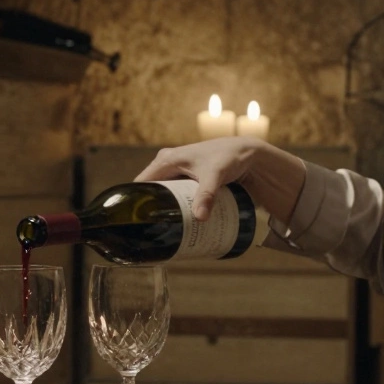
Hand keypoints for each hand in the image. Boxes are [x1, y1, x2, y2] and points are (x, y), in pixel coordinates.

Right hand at [134, 138, 305, 221]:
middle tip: (153, 231)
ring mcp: (175, 170)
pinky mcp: (185, 177)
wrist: (247, 152)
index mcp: (165, 160)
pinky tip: (176, 220)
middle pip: (150, 191)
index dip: (136, 202)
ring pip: (162, 193)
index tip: (138, 223)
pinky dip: (173, 205)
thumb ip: (207, 195)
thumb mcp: (215, 176)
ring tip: (163, 230)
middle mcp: (166, 163)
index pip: (140, 184)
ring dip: (162, 208)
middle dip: (150, 209)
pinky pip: (172, 193)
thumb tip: (200, 218)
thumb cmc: (229, 157)